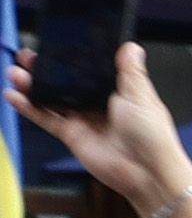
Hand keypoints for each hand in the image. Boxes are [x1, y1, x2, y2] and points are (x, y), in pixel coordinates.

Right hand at [10, 43, 191, 215]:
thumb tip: (131, 47)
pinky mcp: (71, 135)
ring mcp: (83, 119)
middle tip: (28, 56)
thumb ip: (131, 72)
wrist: (146, 172)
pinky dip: (28, 107)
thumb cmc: (152, 135)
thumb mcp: (141, 96)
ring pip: (51, 98)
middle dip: (46, 69)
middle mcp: (98, 103)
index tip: (55, 45)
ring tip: (15, 72)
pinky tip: (14, 96)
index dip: (72, 59)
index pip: (90, 70)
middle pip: (65, 83)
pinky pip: (45, 118)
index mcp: (117, 91)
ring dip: (32, 85)